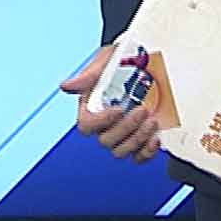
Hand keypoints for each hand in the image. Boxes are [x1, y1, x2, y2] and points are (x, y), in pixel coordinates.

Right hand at [61, 44, 161, 162]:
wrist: (141, 63)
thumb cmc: (118, 62)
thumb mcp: (104, 63)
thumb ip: (87, 76)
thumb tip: (66, 86)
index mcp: (90, 107)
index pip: (86, 125)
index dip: (102, 121)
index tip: (119, 109)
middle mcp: (103, 124)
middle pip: (106, 141)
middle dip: (127, 127)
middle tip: (142, 109)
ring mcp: (121, 134)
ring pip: (121, 151)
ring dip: (138, 138)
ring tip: (152, 121)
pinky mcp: (138, 140)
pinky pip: (138, 157)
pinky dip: (148, 152)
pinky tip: (155, 136)